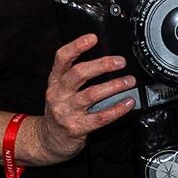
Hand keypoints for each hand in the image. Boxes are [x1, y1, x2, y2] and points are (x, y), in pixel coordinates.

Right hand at [29, 33, 136, 164]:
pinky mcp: (76, 128)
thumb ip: (75, 75)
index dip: (76, 46)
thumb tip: (105, 59)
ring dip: (114, 86)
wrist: (49, 140)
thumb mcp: (61, 89)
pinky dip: (117, 109)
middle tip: (120, 62)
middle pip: (78, 74)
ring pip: (91, 95)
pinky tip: (128, 103)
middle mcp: (58, 94)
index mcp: (55, 81)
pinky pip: (100, 117)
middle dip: (102, 65)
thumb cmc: (61, 110)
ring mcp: (66, 112)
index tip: (93, 38)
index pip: (62, 58)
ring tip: (129, 81)